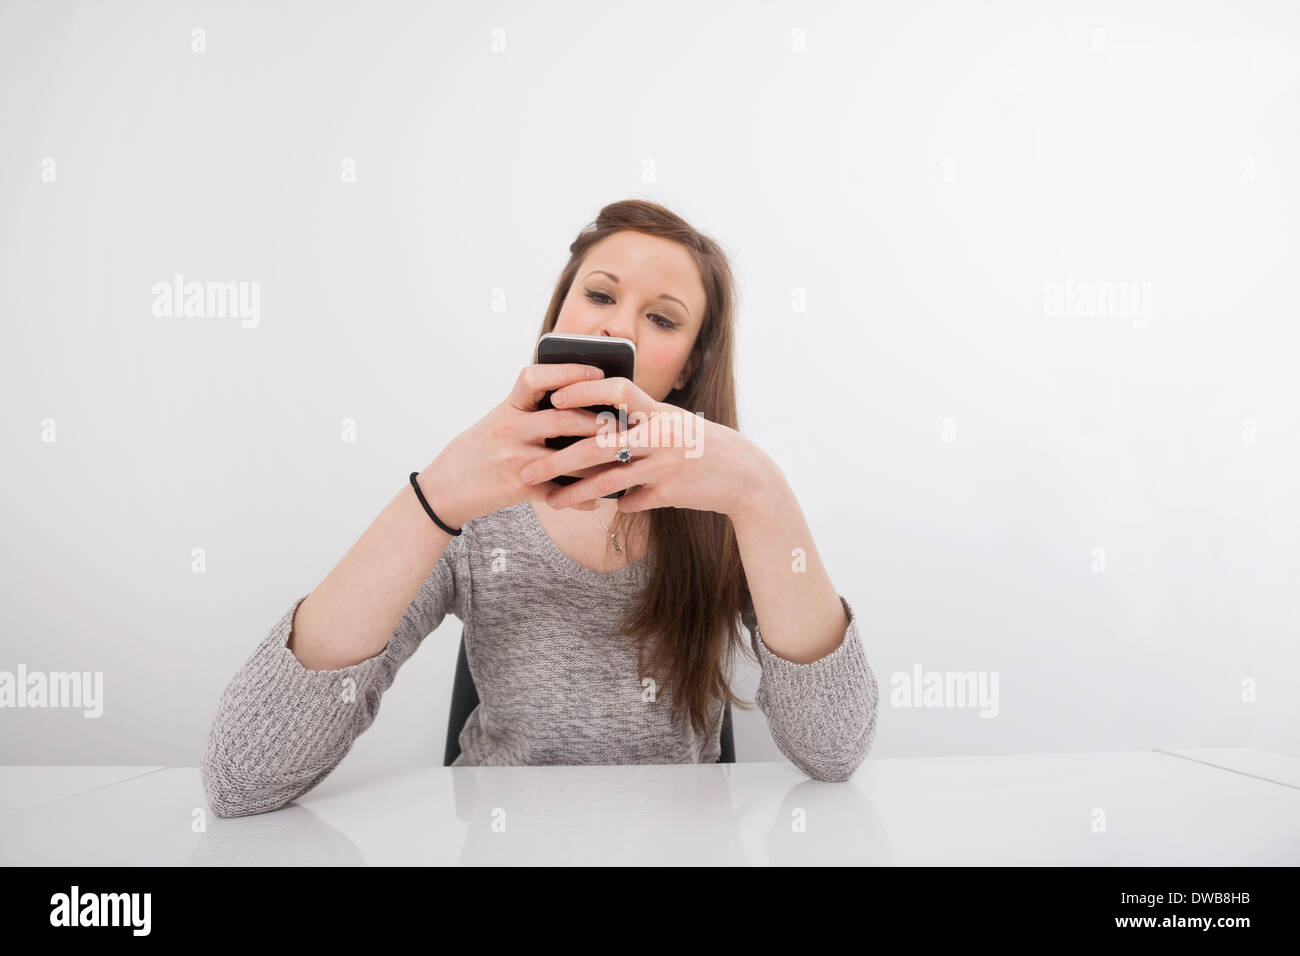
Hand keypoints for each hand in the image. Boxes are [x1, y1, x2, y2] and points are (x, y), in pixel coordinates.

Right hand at [416, 363, 611, 526]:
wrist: (444, 487)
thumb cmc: (478, 451)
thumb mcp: (498, 422)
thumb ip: (530, 411)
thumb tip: (576, 405)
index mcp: (508, 407)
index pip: (536, 378)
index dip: (568, 372)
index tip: (596, 373)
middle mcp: (510, 428)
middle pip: (563, 419)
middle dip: (597, 422)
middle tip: (622, 425)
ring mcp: (514, 459)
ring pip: (567, 458)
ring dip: (597, 462)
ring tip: (619, 461)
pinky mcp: (518, 488)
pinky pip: (559, 493)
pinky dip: (581, 498)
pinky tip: (596, 500)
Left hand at [517, 376, 777, 518]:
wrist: (746, 476)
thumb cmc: (703, 445)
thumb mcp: (674, 423)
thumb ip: (641, 421)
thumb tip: (600, 423)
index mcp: (660, 411)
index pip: (617, 391)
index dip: (584, 391)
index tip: (554, 397)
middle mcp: (661, 435)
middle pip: (598, 443)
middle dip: (558, 459)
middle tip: (528, 469)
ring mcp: (664, 465)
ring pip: (607, 480)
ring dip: (574, 493)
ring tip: (549, 501)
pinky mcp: (669, 492)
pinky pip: (631, 500)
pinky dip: (615, 503)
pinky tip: (601, 507)